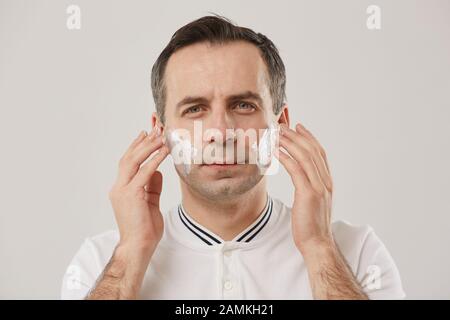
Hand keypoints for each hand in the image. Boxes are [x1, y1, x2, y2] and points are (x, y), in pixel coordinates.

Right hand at [109, 127, 169, 253]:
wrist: (138, 247)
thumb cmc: (144, 229)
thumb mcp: (150, 203)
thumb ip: (152, 187)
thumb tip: (157, 172)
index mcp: (122, 189)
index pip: (129, 162)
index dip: (138, 146)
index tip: (147, 133)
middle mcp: (119, 187)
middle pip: (129, 157)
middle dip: (143, 141)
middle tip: (155, 127)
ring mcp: (123, 190)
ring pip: (134, 161)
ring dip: (148, 146)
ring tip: (160, 135)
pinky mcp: (131, 195)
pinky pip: (145, 172)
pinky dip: (154, 160)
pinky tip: (164, 151)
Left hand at [276, 123, 333, 253]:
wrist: (317, 242)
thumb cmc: (311, 224)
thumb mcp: (312, 201)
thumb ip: (309, 186)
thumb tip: (300, 175)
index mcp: (327, 182)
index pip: (319, 153)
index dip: (309, 138)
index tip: (298, 128)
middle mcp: (326, 181)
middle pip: (312, 151)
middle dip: (297, 136)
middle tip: (283, 126)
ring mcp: (319, 187)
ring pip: (305, 157)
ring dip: (290, 142)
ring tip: (278, 134)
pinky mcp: (309, 194)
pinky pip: (296, 170)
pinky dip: (287, 157)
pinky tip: (277, 151)